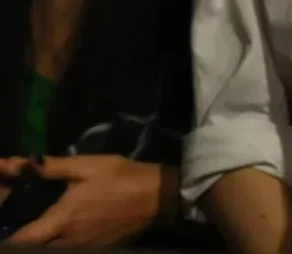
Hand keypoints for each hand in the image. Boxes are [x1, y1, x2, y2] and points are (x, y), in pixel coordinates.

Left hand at [3, 155, 167, 247]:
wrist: (158, 195)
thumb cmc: (122, 177)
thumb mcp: (87, 165)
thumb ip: (51, 167)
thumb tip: (17, 163)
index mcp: (61, 220)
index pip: (20, 241)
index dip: (9, 237)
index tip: (8, 226)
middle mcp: (68, 241)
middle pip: (33, 250)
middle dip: (24, 241)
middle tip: (25, 226)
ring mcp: (83, 249)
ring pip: (51, 252)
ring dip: (42, 243)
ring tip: (43, 230)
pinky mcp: (98, 251)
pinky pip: (70, 252)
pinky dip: (61, 245)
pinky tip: (65, 233)